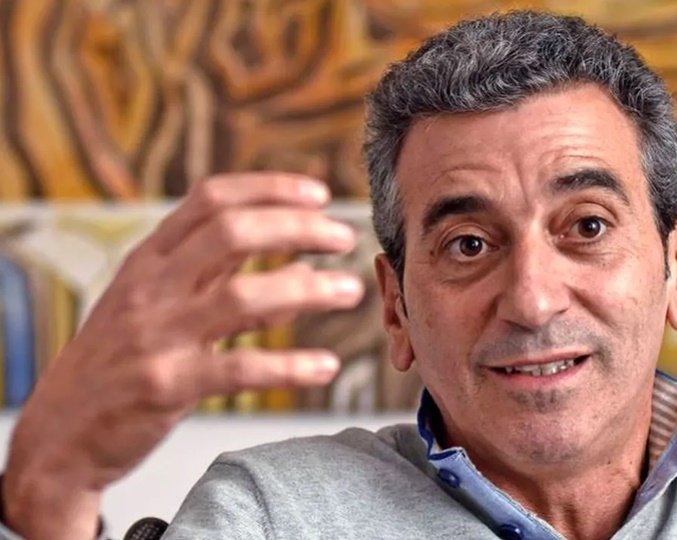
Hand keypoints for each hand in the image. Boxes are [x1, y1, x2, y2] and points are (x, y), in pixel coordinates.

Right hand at [2, 173, 363, 539]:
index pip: (211, 199)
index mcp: (149, 259)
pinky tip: (326, 366)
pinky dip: (290, 366)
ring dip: (308, 289)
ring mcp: (157, 335)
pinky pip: (240, 369)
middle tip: (343, 237)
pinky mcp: (167, 385)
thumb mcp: (159, 304)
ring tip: (350, 290)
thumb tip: (300, 268)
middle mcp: (152, 287)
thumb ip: (223, 279)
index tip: (319, 194)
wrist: (60, 431)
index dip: (271, 189)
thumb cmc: (120, 359)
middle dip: (297, 227)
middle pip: (231, 233)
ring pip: (243, 297)